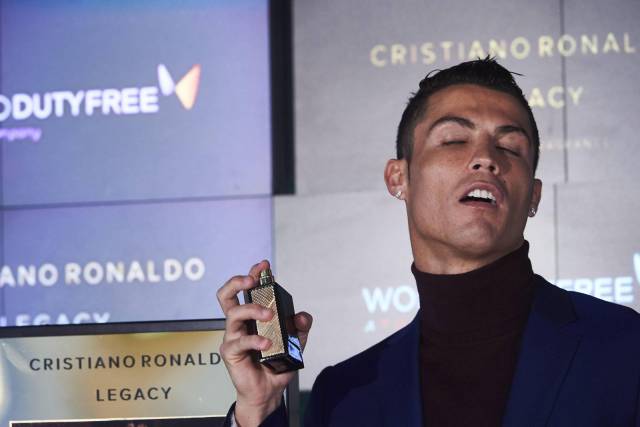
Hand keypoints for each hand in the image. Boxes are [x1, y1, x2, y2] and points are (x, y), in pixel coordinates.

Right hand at [217, 260, 312, 426]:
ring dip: (252, 309)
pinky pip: (239, 341)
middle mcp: (239, 323)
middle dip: (238, 282)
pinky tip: (267, 343)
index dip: (252, 274)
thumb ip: (299, 328)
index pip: (246, 290)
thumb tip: (302, 316)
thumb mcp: (295, 344)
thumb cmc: (276, 365)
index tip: (263, 265)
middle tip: (253, 281)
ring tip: (269, 314)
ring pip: (233, 313)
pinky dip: (255, 339)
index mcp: (251, 317)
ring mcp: (233, 336)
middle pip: (226, 295)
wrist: (268, 392)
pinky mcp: (230, 352)